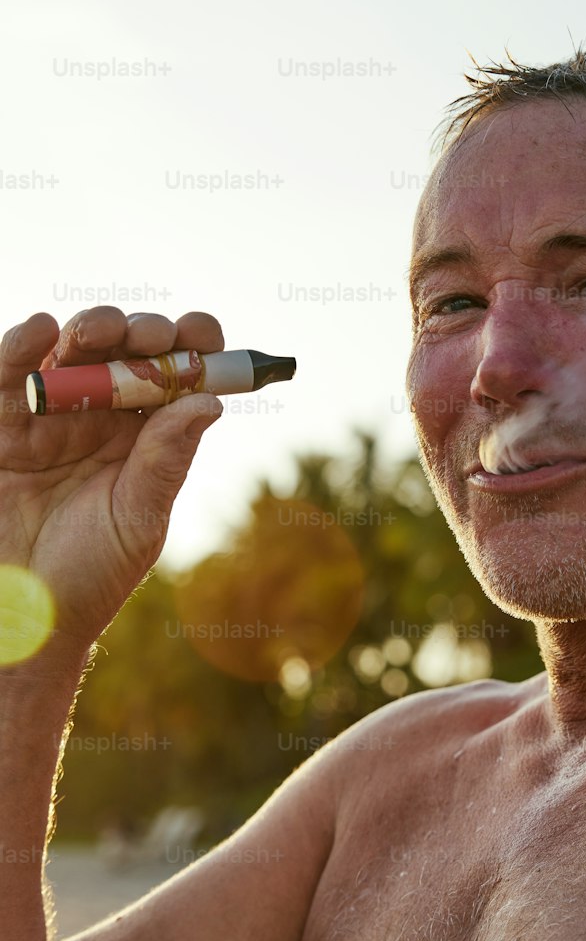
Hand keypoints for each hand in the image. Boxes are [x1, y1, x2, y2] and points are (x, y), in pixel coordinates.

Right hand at [0, 306, 224, 653]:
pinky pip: (12, 374)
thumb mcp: (136, 520)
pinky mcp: (3, 423)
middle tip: (151, 336)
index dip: (192, 348)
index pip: (176, 379)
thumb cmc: (89, 576)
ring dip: (91, 328)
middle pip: (127, 354)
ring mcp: (52, 416)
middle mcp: (103, 418)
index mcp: (147, 438)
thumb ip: (165, 462)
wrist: (24, 612)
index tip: (204, 335)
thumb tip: (209, 402)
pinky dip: (22, 346)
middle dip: (143, 333)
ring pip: (74, 353)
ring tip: (103, 328)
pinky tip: (41, 331)